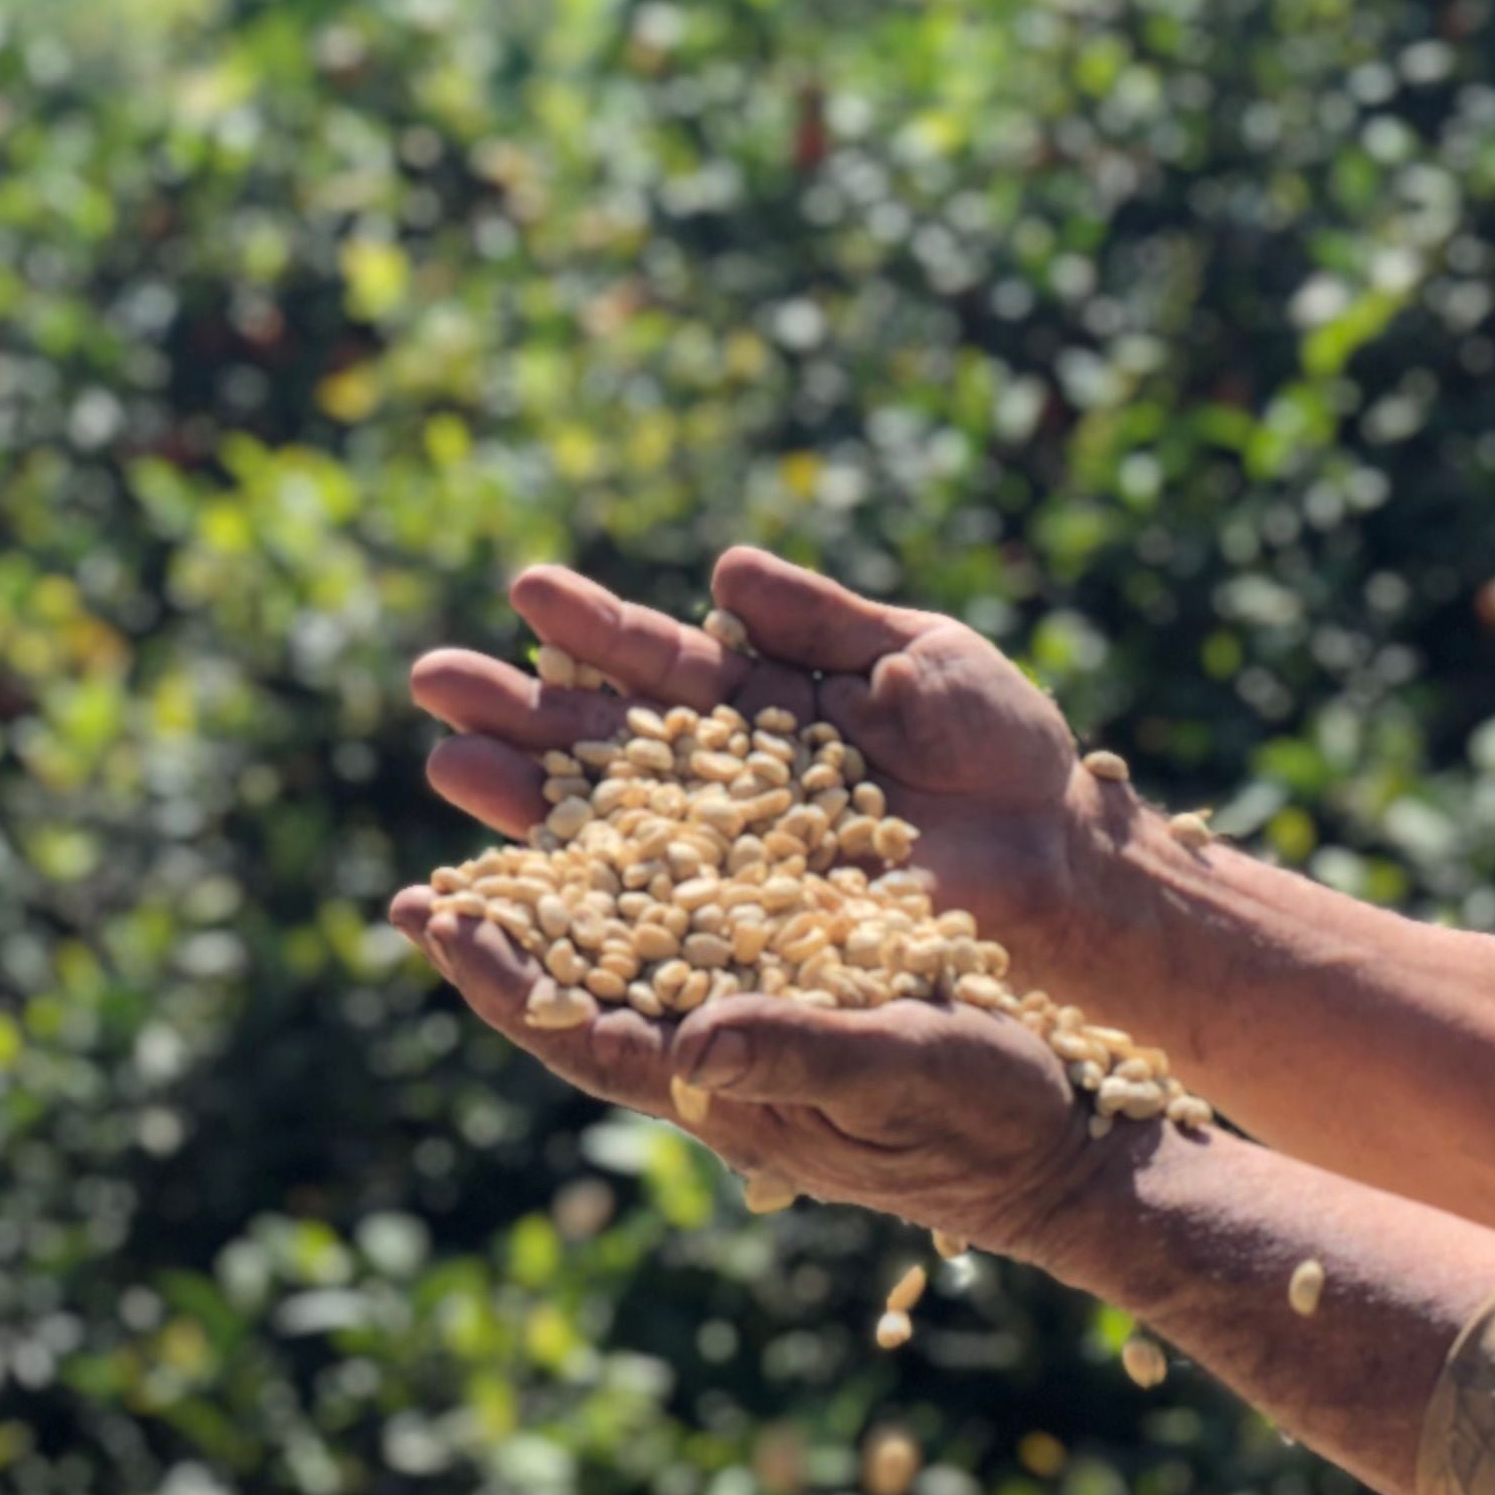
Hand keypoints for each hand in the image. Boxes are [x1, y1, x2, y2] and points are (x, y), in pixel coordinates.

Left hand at [391, 900, 1111, 1265]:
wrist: (1061, 1145)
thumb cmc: (994, 1117)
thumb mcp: (909, 1068)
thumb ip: (804, 1053)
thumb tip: (689, 1040)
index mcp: (734, 1092)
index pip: (586, 1039)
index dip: (505, 982)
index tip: (436, 919)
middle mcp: (728, 1069)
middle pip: (587, 1008)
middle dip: (505, 951)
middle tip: (418, 899)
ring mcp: (761, 1046)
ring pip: (633, 980)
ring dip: (561, 923)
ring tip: (492, 864)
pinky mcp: (802, 1011)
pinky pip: (698, 960)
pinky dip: (646, 909)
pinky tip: (629, 865)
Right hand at [406, 547, 1122, 1004]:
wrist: (1062, 849)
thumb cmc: (1002, 740)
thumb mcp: (922, 653)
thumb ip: (824, 619)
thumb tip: (722, 569)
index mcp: (763, 700)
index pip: (661, 662)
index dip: (596, 631)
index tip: (526, 591)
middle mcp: (731, 779)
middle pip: (607, 742)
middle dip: (521, 712)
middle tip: (432, 680)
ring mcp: (740, 854)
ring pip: (614, 824)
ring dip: (528, 798)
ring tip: (445, 761)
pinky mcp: (762, 924)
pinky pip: (665, 913)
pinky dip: (597, 900)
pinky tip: (524, 881)